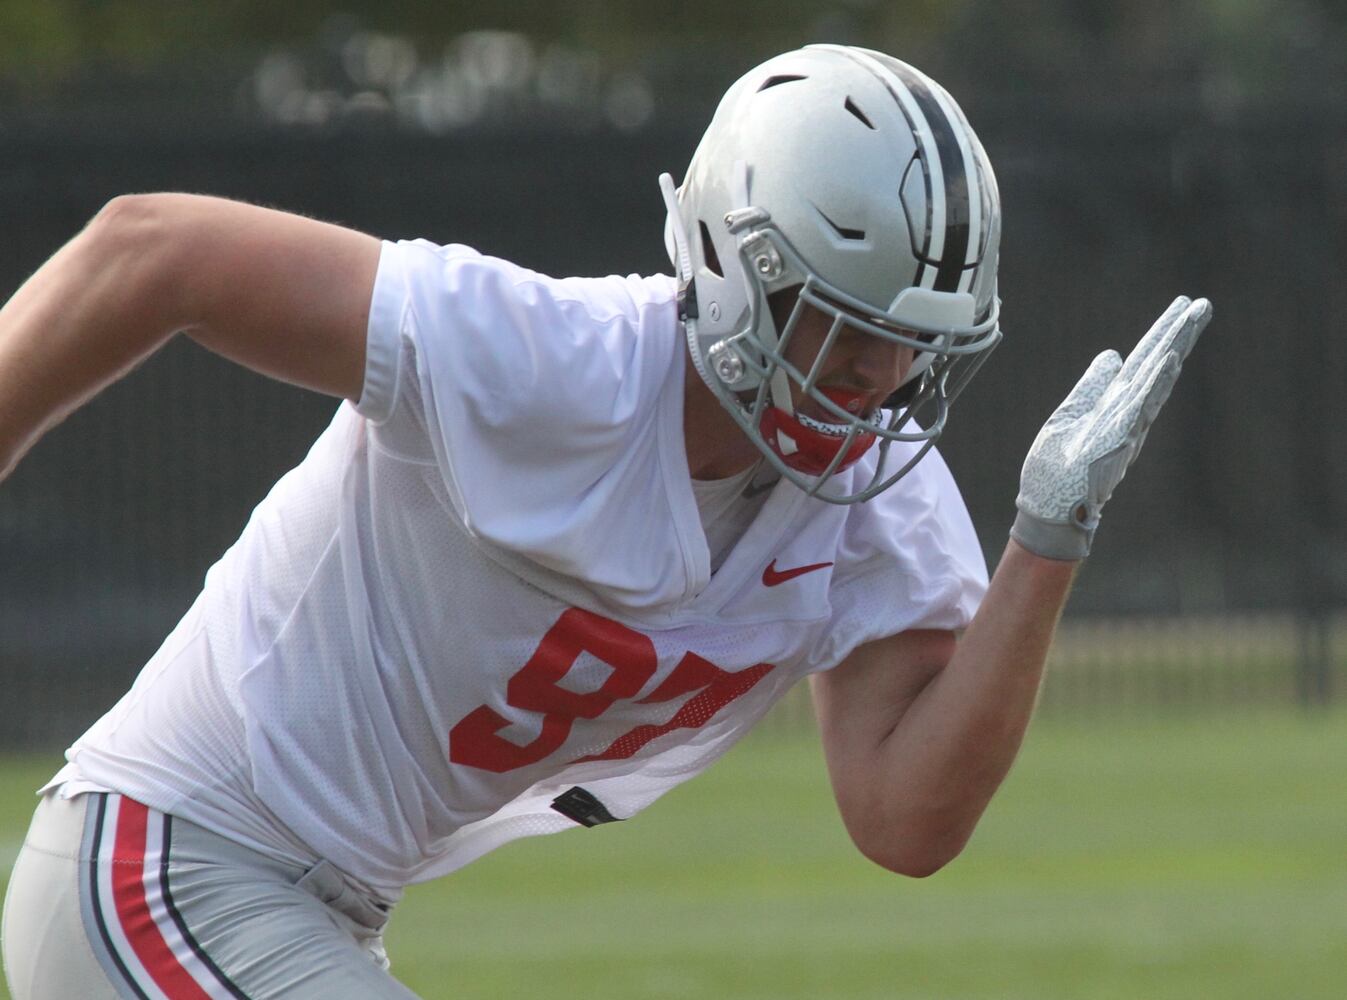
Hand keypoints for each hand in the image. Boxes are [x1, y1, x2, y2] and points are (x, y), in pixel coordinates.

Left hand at [1010, 295, 1211, 560]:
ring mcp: (1126, 426)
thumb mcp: (1071, 416)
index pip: (1142, 362)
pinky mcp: (1119, 441)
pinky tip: (1170, 359)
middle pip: (1155, 366)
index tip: (1182, 305)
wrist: (1047, 510)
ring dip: (1174, 350)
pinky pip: (1141, 408)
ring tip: (1192, 320)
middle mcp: (1127, 414)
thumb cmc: (1058, 471)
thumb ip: (1092, 387)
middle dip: (1177, 335)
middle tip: (1202, 304)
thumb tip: (1112, 354)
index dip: (1160, 333)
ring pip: (1155, 382)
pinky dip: (1157, 383)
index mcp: (1115, 405)